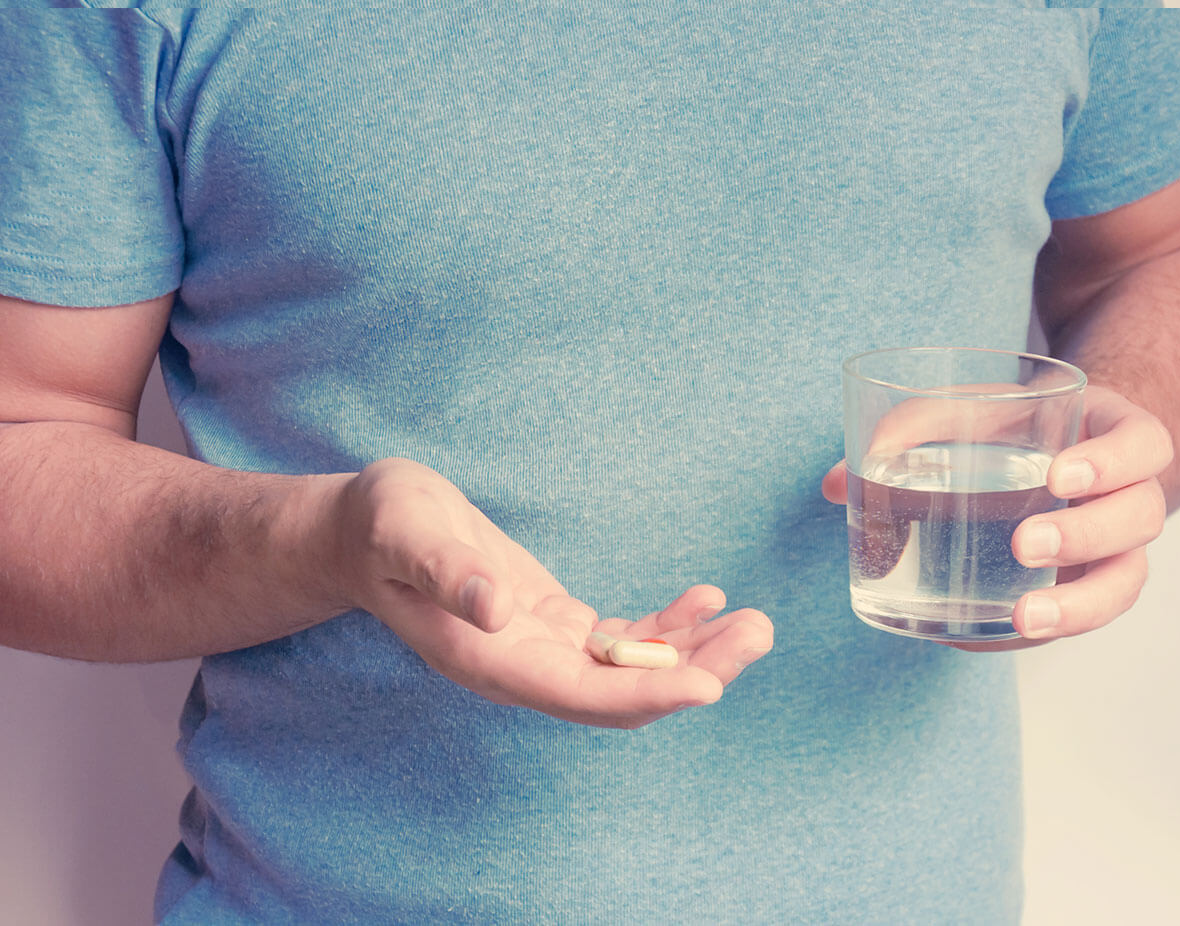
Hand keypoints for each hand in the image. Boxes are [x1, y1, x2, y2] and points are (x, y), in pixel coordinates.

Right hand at [326, 458, 772, 725]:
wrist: (364, 532)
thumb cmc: (382, 528)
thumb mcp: (406, 534)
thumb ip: (446, 573)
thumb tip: (496, 609)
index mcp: (489, 660)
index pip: (581, 695)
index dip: (647, 695)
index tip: (711, 684)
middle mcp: (522, 668)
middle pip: (622, 692)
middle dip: (695, 671)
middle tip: (759, 632)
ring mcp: (540, 649)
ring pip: (631, 670)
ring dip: (694, 652)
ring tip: (753, 622)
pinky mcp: (552, 624)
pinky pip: (620, 639)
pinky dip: (665, 626)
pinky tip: (703, 599)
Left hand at [822, 385, 1171, 650]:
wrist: (1049, 449)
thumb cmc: (1007, 426)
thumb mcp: (969, 409)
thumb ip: (910, 430)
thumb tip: (834, 485)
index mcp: (1111, 436)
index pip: (1143, 445)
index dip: (1112, 461)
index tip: (1057, 475)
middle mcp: (1125, 495)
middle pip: (1136, 520)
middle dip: (1085, 536)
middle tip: (1025, 543)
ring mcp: (1113, 549)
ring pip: (1122, 583)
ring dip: (1076, 604)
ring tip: (1024, 617)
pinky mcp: (1082, 588)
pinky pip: (1075, 618)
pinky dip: (1034, 633)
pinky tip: (981, 638)